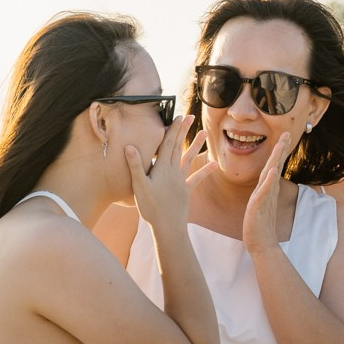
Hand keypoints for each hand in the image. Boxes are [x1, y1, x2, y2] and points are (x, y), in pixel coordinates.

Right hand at [125, 115, 204, 230]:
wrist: (167, 226)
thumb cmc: (151, 207)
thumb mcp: (139, 186)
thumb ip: (135, 165)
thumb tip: (129, 146)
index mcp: (162, 168)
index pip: (167, 144)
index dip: (172, 130)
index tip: (178, 116)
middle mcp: (173, 171)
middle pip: (178, 147)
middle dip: (183, 131)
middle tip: (190, 117)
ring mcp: (180, 181)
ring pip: (188, 159)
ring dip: (196, 146)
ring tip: (204, 133)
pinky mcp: (185, 191)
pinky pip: (196, 179)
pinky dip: (205, 171)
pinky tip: (214, 164)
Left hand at [240, 132, 295, 251]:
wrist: (262, 245)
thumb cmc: (260, 226)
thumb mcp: (260, 204)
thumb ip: (264, 192)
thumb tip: (267, 182)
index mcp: (267, 189)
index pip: (274, 166)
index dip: (279, 151)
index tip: (285, 136)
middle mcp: (268, 191)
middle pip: (275, 166)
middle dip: (280, 149)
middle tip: (287, 133)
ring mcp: (264, 198)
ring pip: (270, 175)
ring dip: (275, 160)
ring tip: (280, 146)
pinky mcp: (258, 207)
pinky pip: (263, 193)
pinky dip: (268, 182)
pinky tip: (271, 172)